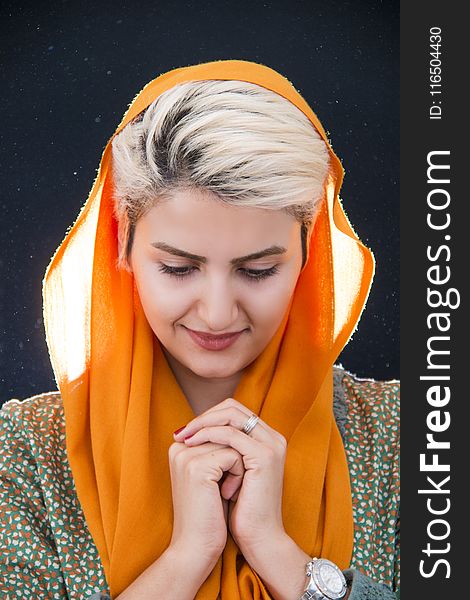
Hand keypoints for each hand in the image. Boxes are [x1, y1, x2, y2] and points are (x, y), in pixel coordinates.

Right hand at [168, 438, 244, 567]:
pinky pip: (234, 455)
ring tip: (225, 491)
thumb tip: (239, 424)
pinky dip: (238, 475)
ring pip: (232, 443)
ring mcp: (186, 455)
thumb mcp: (212, 474)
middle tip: (226, 487)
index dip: (230, 455)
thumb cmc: (209, 513)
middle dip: (235, 459)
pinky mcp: (197, 466)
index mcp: (180, 446)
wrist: (195, 548)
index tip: (221, 482)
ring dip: (239, 467)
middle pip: (226, 434)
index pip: (220, 431)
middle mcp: (179, 446)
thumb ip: (217, 448)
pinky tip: (226, 494)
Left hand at [173, 398, 287, 557]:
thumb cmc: (241, 508)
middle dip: (205, 416)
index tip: (187, 429)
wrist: (258, 537)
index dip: (209, 416)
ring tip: (184, 437)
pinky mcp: (264, 456)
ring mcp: (271, 445)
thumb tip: (194, 430)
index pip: (235, 410)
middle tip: (183, 430)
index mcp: (267, 439)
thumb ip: (222, 449)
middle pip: (234, 408)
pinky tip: (192, 444)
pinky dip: (208, 435)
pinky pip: (231, 434)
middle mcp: (273, 437)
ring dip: (203, 424)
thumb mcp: (230, 471)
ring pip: (231, 416)